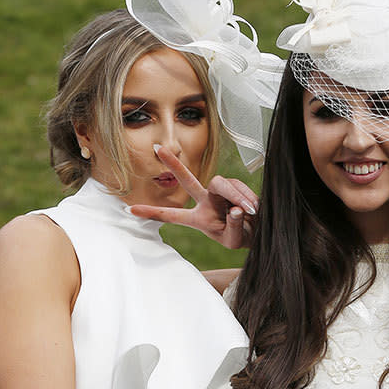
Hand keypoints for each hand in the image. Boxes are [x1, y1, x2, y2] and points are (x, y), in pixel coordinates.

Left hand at [130, 146, 258, 248]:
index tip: (130, 209)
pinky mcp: (233, 185)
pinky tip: (254, 208)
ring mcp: (218, 192)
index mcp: (198, 219)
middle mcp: (204, 201)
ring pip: (223, 184)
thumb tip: (234, 209)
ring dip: (238, 197)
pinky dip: (247, 197)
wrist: (258, 231)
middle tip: (157, 149)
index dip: (152, 213)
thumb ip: (233, 226)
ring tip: (251, 212)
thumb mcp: (235, 240)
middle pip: (187, 180)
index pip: (171, 216)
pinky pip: (239, 187)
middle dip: (173, 165)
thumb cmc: (243, 238)